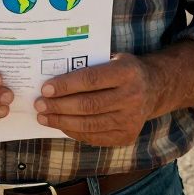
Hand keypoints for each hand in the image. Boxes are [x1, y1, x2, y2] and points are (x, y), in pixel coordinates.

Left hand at [34, 53, 165, 146]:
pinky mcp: (127, 136)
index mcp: (127, 72)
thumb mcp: (112, 58)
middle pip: (88, 105)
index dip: (66, 85)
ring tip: (44, 116)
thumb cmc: (123, 70)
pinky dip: (74, 131)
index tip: (45, 88)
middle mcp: (132, 97)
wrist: (153, 87)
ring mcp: (131, 119)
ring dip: (62, 121)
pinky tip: (60, 124)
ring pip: (89, 124)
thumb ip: (89, 64)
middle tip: (39, 104)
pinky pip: (95, 136)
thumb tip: (52, 74)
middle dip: (59, 106)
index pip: (91, 80)